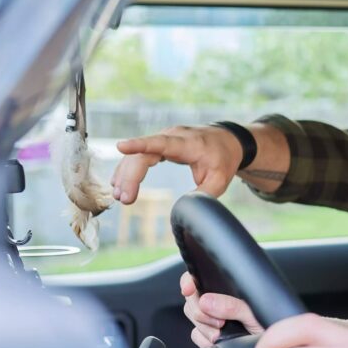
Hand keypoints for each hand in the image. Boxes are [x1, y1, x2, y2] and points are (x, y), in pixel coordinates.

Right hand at [112, 125, 242, 204]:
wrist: (228, 141)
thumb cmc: (223, 159)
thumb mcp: (220, 180)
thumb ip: (204, 195)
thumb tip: (185, 211)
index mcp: (189, 143)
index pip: (161, 143)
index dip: (140, 144)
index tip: (120, 146)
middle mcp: (172, 137)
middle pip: (143, 154)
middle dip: (131, 176)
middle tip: (125, 199)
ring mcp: (164, 138)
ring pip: (138, 154)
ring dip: (126, 175)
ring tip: (120, 197)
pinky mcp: (159, 143)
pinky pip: (139, 154)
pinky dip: (129, 170)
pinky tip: (119, 184)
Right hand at [181, 272, 264, 347]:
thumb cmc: (270, 324)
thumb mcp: (254, 312)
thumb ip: (231, 306)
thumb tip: (205, 301)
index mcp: (228, 288)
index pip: (199, 277)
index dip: (189, 281)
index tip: (189, 289)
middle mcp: (219, 301)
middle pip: (192, 301)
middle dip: (200, 313)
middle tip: (219, 322)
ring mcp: (213, 318)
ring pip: (194, 319)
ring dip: (205, 328)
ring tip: (222, 333)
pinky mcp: (210, 334)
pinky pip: (196, 336)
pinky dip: (206, 340)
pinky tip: (219, 341)